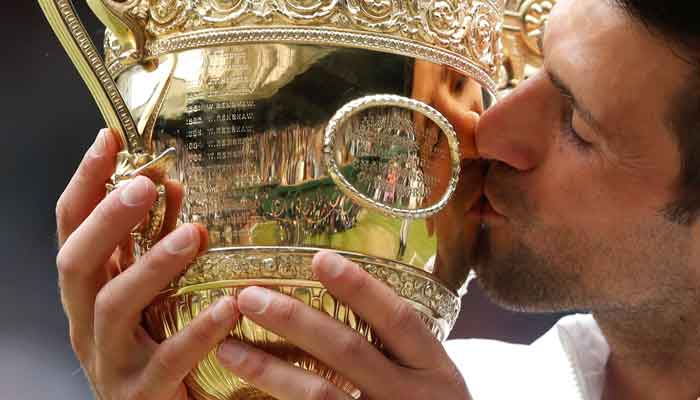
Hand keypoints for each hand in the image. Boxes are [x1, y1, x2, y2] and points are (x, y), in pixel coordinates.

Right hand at [55, 129, 239, 399]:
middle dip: (108, 218)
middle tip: (146, 183)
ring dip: (152, 265)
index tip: (109, 139)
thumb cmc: (154, 348)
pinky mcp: (142, 394)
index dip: (86, 183)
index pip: (71, 228)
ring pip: (114, 307)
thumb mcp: (150, 292)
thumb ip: (155, 242)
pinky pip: (167, 361)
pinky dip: (196, 331)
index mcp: (88, 293)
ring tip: (194, 234)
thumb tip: (171, 184)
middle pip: (77, 263)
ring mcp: (110, 361)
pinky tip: (227, 306)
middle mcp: (87, 323)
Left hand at [216, 251, 470, 399]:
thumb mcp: (432, 377)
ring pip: (320, 396)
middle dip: (295, 321)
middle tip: (249, 296)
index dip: (360, 288)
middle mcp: (411, 397)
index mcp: (435, 369)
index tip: (319, 258)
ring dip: (270, 369)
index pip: (398, 319)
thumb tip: (349, 287)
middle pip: (348, 351)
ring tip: (227, 348)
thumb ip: (401, 345)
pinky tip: (241, 395)